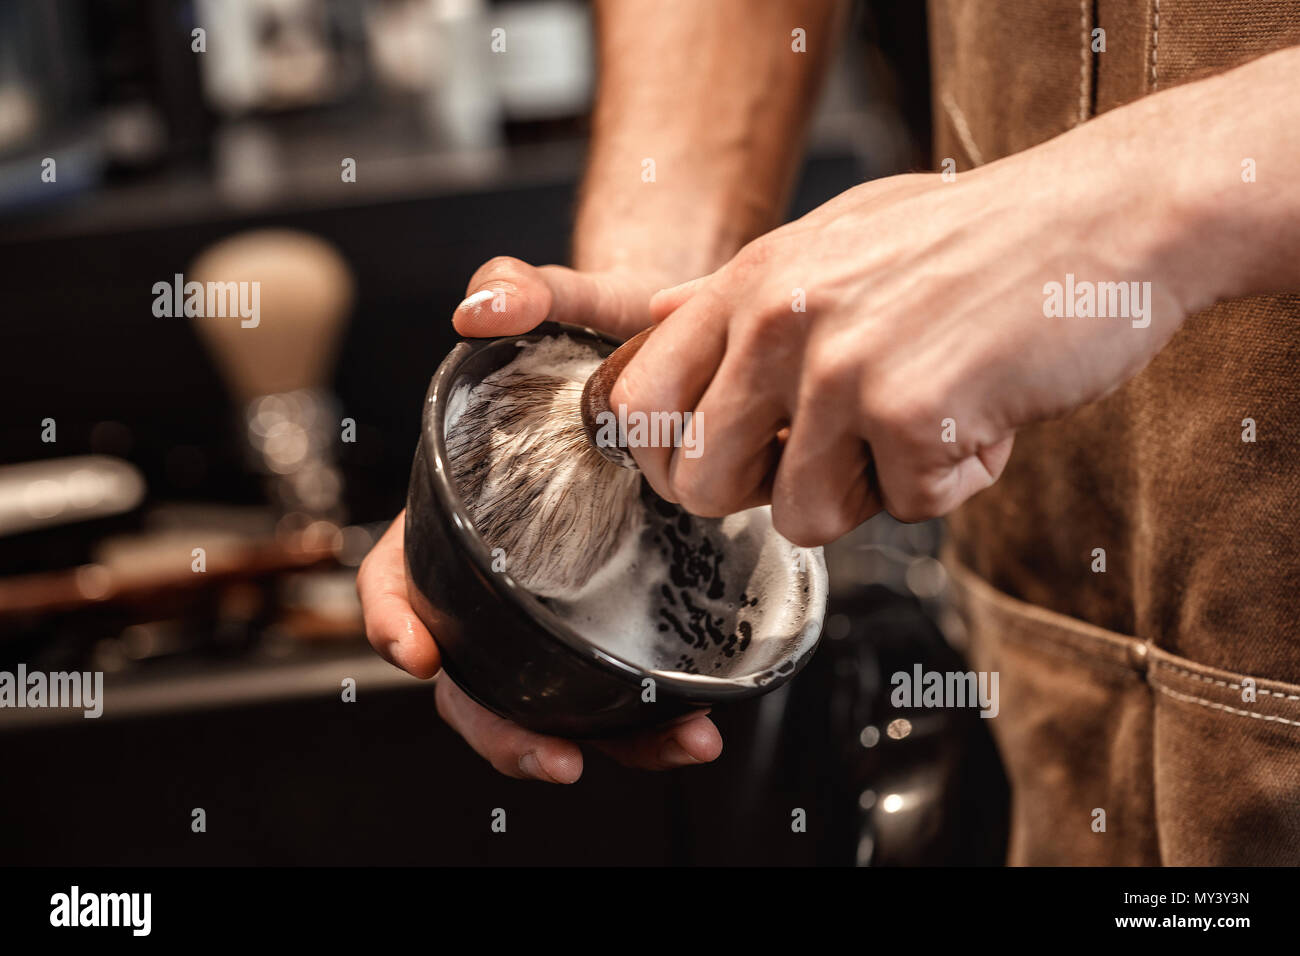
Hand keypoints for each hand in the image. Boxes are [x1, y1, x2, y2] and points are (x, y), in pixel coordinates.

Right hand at [359, 258, 723, 781]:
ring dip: (602, 738)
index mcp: (461, 508)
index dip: (394, 621)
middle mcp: (505, 567)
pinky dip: (651, 717)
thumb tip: (479, 306)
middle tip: (557, 756)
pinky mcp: (627, 609)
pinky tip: (701, 725)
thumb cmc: (606, 329)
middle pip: (476, 668)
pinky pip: (621, 682)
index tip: (420, 653)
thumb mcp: (571, 298)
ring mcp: (564, 596)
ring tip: (672, 745)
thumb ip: (522, 288)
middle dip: (505, 725)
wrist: (682, 350)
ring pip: (553, 692)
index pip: (399, 575)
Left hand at [613, 134, 1197, 543]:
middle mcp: (780, 322)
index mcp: (753, 280)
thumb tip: (660, 318)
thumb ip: (741, 291)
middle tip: (830, 459)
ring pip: (801, 517)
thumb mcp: (838, 235)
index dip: (663, 458)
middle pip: (700, 482)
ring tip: (922, 420)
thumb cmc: (978, 235)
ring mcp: (842, 369)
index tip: (715, 466)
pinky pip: (906, 508)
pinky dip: (951, 479)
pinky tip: (981, 415)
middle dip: (762, 494)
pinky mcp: (911, 416)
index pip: (639, 400)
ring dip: (869, 491)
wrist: (1106, 219)